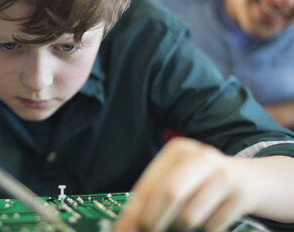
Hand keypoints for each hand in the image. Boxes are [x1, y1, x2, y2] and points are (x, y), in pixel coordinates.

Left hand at [112, 137, 257, 231]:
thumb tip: (128, 224)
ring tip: (186, 221)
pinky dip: (204, 230)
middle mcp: (199, 157)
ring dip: (182, 227)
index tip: (122, 230)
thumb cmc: (204, 182)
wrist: (252, 179)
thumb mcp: (180, 179)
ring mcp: (222, 174)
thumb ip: (154, 196)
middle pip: (168, 194)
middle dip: (152, 221)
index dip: (132, 213)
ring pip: (189, 215)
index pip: (147, 185)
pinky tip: (209, 219)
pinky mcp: (240, 194)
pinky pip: (211, 226)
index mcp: (177, 151)